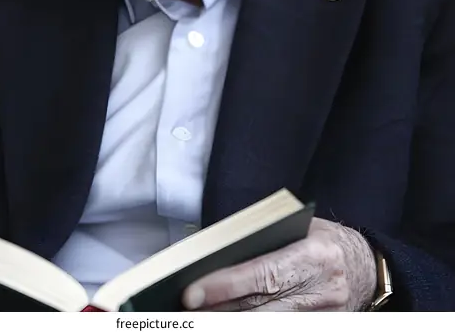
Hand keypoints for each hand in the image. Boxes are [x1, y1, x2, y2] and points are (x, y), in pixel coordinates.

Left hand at [182, 217, 377, 310]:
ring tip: (198, 316)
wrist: (366, 267)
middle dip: (218, 309)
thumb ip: (266, 241)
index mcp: (315, 255)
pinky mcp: (321, 329)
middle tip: (185, 309)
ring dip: (229, 321)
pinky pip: (279, 329)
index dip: (225, 285)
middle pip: (260, 307)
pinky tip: (227, 320)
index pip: (262, 273)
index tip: (192, 292)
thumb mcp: (300, 230)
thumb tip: (218, 255)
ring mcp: (323, 317)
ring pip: (266, 324)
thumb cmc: (324, 241)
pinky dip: (251, 324)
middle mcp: (321, 290)